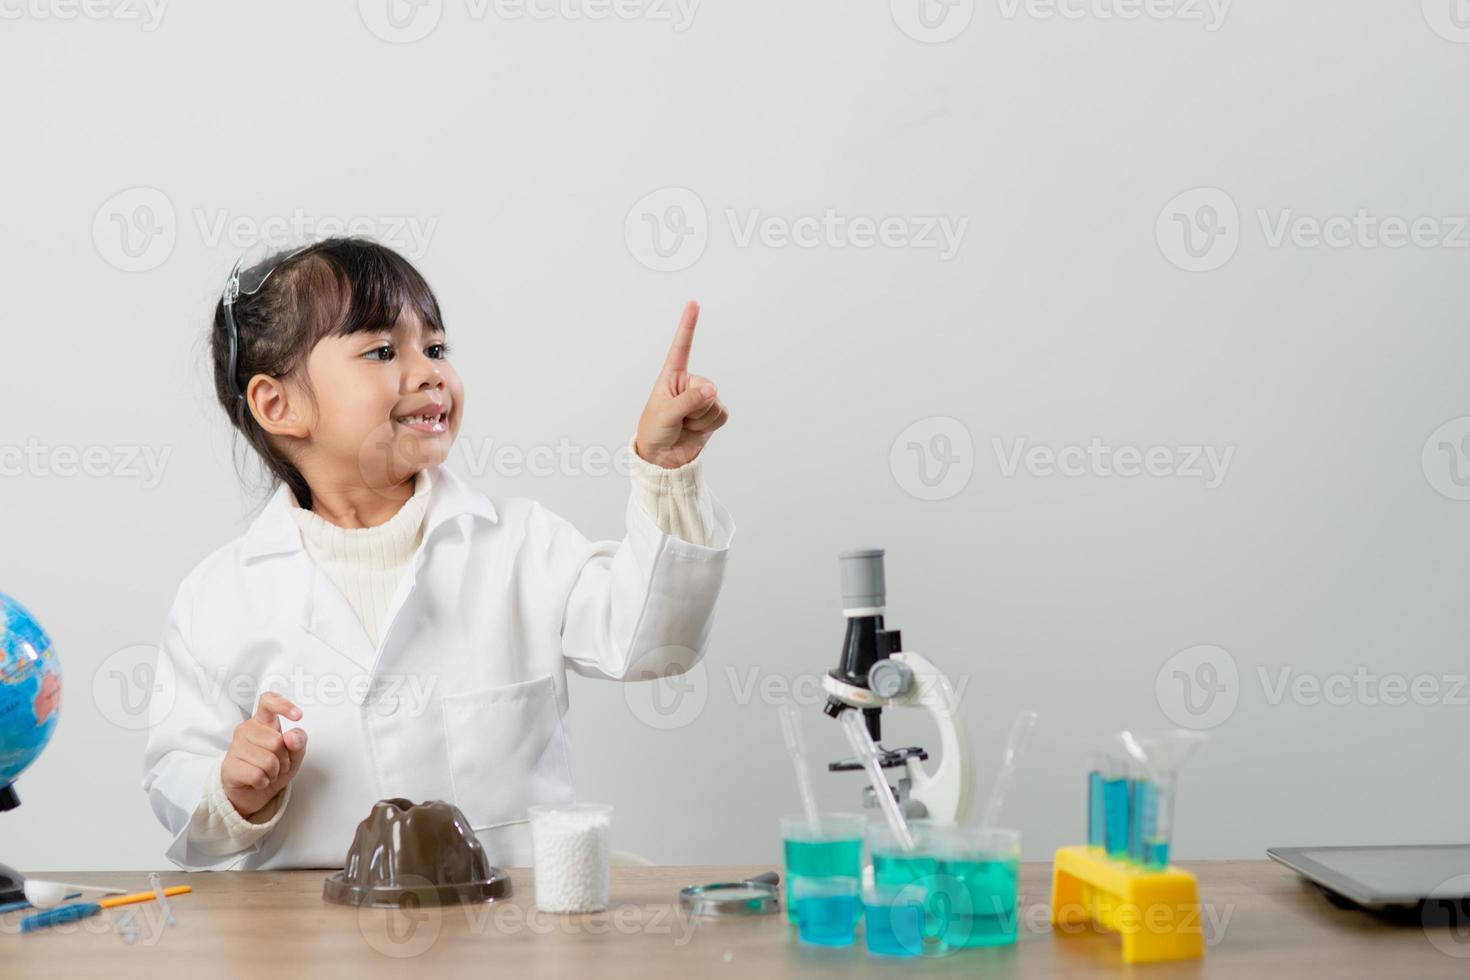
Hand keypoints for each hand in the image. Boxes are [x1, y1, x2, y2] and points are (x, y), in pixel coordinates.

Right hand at [222, 692, 307, 818]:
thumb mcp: (294, 754)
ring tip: (267, 773)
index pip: (268, 702)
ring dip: (274, 772)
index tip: (298, 716)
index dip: (283, 705)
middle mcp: (246, 729)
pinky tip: (257, 781)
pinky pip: (257, 775)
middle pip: (276, 741)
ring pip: (268, 761)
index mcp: (263, 721)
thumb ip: (299, 741)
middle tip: (277, 765)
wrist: (254, 792)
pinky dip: (263, 782)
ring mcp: (234, 747)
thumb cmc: (275, 767)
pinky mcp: (228, 766)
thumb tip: (290, 737)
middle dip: (283, 759)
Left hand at [635, 301, 728, 467]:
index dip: (688, 325)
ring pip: (714, 402)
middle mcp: (689, 383)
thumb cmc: (655, 431)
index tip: (693, 303)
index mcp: (671, 376)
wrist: (663, 458)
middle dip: (695, 407)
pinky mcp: (713, 413)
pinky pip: (721, 414)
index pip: (681, 347)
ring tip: (685, 425)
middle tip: (679, 419)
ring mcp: (702, 398)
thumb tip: (713, 390)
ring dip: (701, 419)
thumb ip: (689, 401)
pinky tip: (696, 430)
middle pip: (705, 387)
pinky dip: (710, 425)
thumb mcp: (666, 414)